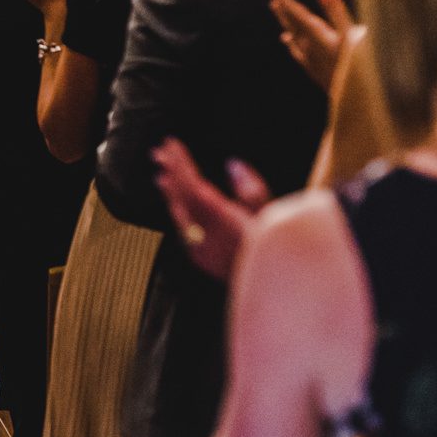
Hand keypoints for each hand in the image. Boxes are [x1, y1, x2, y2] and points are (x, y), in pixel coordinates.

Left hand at [151, 138, 272, 280]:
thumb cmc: (278, 252)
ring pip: (179, 213)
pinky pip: (182, 226)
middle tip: (158, 152)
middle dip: (170, 172)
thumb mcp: (274, 218)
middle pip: (181, 198)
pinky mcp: (201, 258)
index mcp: (224, 223)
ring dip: (169, 190)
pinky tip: (173, 200)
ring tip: (161, 172)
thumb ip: (252, 191)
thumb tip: (232, 164)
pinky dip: (176, 208)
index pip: (193, 187)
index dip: (180, 165)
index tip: (171, 146)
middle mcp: (207, 237)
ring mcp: (201, 250)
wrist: (275, 290)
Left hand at [263, 0, 355, 91]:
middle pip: (291, 21)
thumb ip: (336, 12)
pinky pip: (296, 51)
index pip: (294, 11)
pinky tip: (287, 40)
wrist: (356, 102)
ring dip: (285, 19)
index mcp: (315, 35)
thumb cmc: (358, 68)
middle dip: (282, 5)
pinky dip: (290, 41)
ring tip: (276, 7)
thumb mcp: (351, 36)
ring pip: (292, 34)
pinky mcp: (314, 69)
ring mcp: (310, 59)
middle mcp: (308, 46)